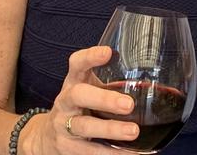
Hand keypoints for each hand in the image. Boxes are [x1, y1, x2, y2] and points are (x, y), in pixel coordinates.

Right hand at [21, 46, 138, 154]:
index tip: (107, 53)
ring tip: (133, 131)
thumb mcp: (87, 91)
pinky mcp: (67, 148)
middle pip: (79, 95)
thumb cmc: (77, 109)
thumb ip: (109, 86)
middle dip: (104, 99)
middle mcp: (66, 102)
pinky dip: (113, 154)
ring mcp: (64, 125)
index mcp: (73, 83)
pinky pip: (90, 152)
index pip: (76, 64)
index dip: (89, 57)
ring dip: (110, 129)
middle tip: (128, 104)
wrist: (46, 138)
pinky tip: (133, 154)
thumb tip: (150, 84)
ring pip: (84, 126)